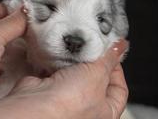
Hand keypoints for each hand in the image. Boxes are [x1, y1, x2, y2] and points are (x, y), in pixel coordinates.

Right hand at [2, 40, 128, 118]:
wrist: (36, 103)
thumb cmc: (69, 103)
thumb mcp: (98, 75)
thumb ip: (110, 59)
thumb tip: (120, 47)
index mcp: (105, 112)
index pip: (119, 89)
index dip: (117, 69)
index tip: (112, 52)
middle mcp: (86, 106)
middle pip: (97, 78)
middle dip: (94, 61)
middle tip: (94, 46)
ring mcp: (67, 96)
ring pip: (77, 71)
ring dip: (76, 59)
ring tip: (77, 48)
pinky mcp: (50, 86)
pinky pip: (59, 69)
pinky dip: (60, 60)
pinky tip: (61, 53)